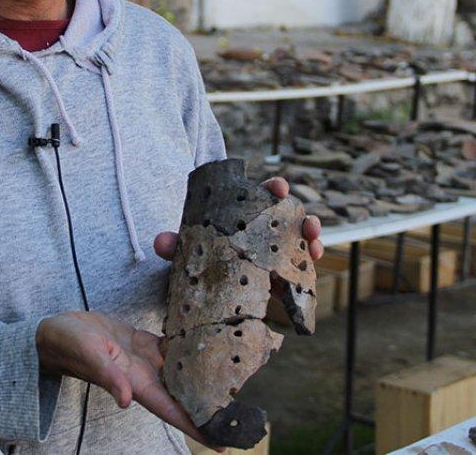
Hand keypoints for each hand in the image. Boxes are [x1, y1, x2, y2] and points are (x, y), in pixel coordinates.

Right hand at [36, 311, 221, 449]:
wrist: (56, 331)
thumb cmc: (68, 345)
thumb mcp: (89, 356)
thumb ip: (108, 377)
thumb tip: (125, 401)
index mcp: (136, 384)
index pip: (173, 412)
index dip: (198, 428)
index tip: (224, 442)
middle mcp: (146, 376)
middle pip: (185, 397)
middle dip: (210, 407)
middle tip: (243, 414)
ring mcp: (145, 360)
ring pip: (182, 373)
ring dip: (204, 380)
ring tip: (234, 385)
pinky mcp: (142, 343)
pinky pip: (172, 348)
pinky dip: (189, 349)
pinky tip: (207, 345)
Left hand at [153, 176, 323, 261]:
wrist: (205, 288)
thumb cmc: (201, 255)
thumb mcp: (189, 249)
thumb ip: (176, 244)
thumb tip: (161, 241)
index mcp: (247, 216)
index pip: (264, 196)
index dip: (274, 189)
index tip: (279, 187)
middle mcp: (267, 231)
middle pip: (291, 219)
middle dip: (303, 217)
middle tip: (306, 222)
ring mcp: (278, 253)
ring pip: (302, 242)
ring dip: (312, 238)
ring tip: (314, 241)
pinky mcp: (283, 276)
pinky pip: (301, 268)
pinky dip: (309, 265)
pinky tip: (313, 264)